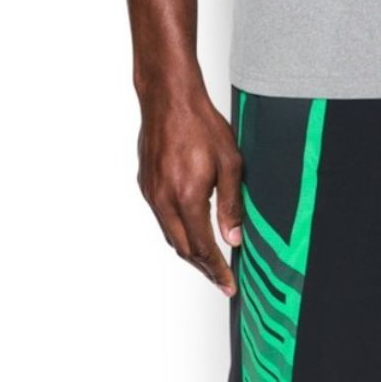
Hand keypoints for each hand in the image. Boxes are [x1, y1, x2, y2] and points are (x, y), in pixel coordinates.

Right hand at [136, 88, 242, 295]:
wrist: (168, 96)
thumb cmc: (201, 124)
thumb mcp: (231, 165)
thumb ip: (232, 206)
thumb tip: (234, 239)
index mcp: (186, 197)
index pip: (204, 248)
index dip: (218, 270)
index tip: (229, 285)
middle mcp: (164, 200)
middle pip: (184, 250)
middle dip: (205, 269)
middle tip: (222, 281)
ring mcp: (152, 193)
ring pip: (171, 237)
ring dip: (191, 254)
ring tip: (210, 264)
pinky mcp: (146, 185)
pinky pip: (163, 220)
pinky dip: (179, 234)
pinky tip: (193, 234)